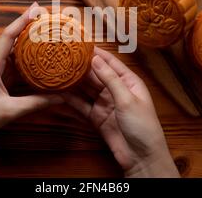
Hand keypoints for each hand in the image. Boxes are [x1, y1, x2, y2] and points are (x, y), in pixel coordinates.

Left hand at [0, 2, 61, 145]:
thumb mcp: (10, 111)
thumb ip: (36, 103)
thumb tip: (61, 97)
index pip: (8, 36)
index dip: (22, 20)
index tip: (36, 8)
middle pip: (12, 39)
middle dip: (28, 26)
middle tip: (46, 16)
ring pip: (14, 51)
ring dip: (28, 42)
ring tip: (45, 33)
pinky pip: (14, 64)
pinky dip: (26, 59)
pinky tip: (38, 57)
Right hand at [61, 47, 179, 177]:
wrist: (141, 157)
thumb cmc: (143, 126)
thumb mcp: (127, 99)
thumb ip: (110, 79)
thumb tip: (95, 59)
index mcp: (129, 82)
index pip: (111, 62)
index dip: (97, 53)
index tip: (81, 44)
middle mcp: (116, 90)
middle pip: (96, 74)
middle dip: (81, 66)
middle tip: (64, 56)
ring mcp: (105, 104)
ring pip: (87, 89)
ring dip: (74, 81)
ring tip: (59, 70)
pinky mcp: (97, 117)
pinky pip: (82, 105)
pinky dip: (71, 99)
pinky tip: (59, 92)